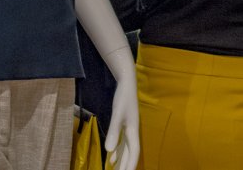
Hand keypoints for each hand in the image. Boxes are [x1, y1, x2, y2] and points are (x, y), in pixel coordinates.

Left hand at [104, 49, 139, 169]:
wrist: (127, 82)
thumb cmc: (123, 97)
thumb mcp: (117, 114)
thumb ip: (113, 132)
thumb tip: (108, 151)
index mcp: (133, 130)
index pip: (133, 152)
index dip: (130, 165)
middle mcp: (132, 132)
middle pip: (130, 154)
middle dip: (126, 166)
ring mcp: (128, 129)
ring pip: (126, 150)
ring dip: (122, 162)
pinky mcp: (124, 126)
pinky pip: (121, 144)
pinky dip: (117, 153)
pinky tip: (111, 160)